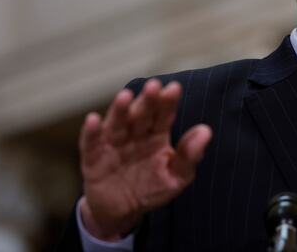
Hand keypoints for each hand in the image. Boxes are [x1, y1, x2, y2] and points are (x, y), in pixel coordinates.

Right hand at [78, 79, 211, 239]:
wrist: (122, 211)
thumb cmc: (152, 188)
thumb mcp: (176, 177)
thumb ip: (190, 156)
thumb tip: (206, 131)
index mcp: (157, 134)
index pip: (163, 115)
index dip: (168, 102)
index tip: (174, 89)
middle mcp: (135, 133)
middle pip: (141, 114)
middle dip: (147, 101)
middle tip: (153, 86)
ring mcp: (113, 143)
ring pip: (117, 123)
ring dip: (120, 110)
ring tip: (125, 96)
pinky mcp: (93, 157)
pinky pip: (90, 143)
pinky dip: (90, 132)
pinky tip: (93, 120)